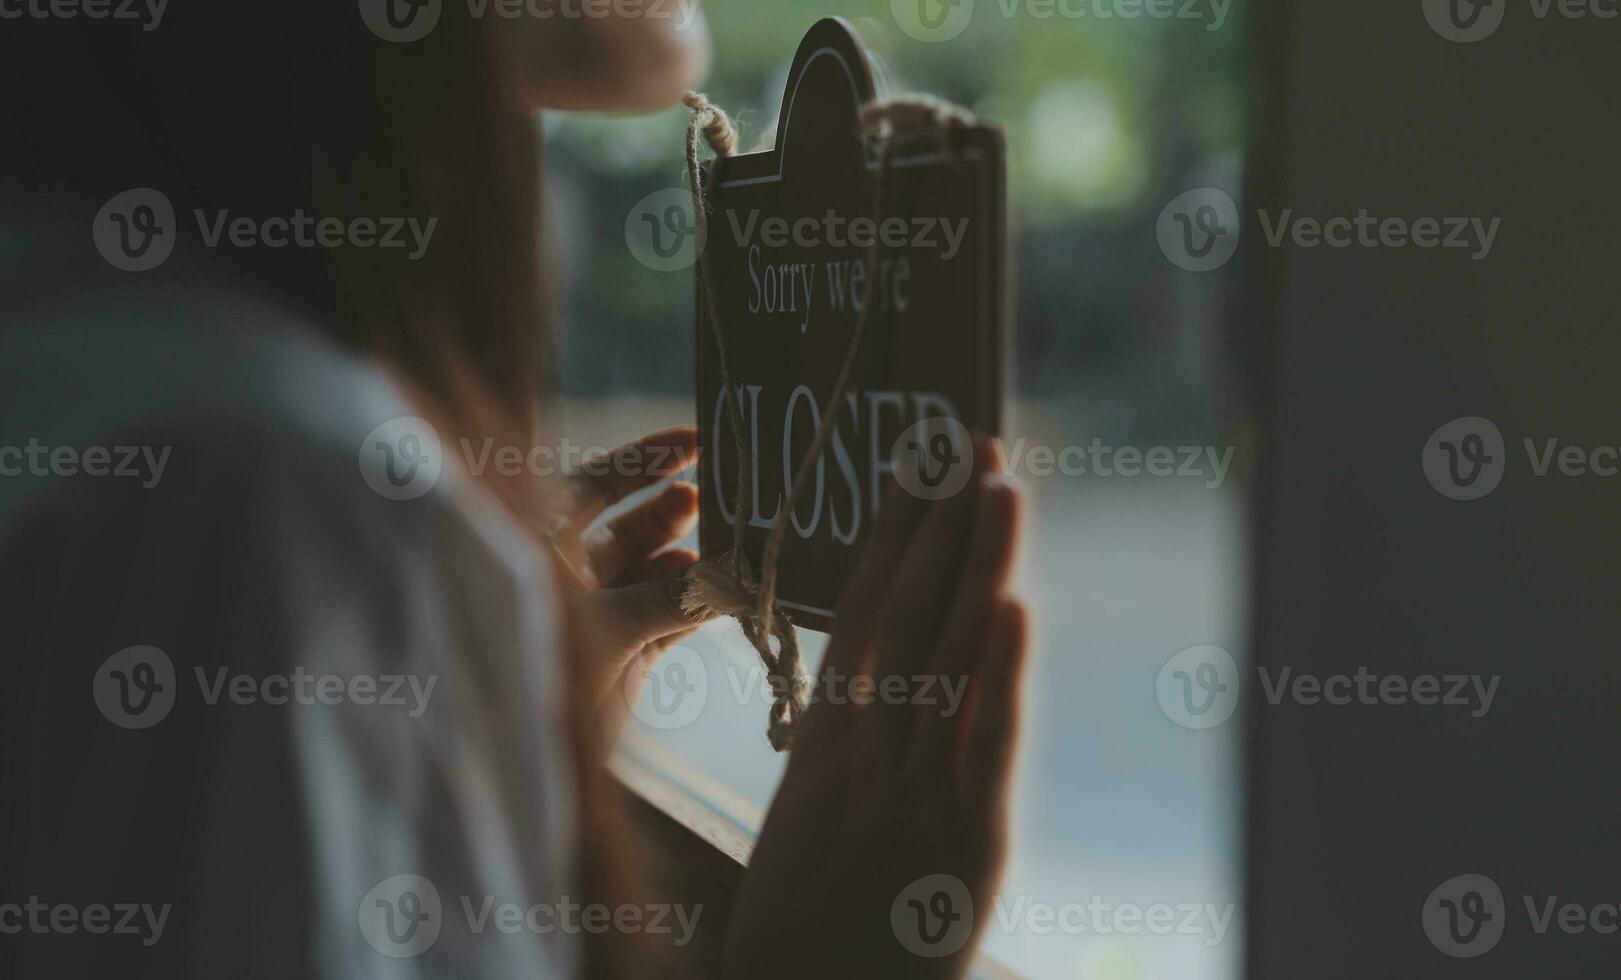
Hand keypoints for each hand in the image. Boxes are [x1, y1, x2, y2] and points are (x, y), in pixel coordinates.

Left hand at [545, 426, 708, 716]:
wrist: (514, 763)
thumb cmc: (534, 676)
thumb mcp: (603, 629)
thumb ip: (671, 599)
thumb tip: (734, 573)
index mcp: (540, 548)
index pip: (593, 485)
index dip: (643, 462)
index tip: (691, 441)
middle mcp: (568, 574)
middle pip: (628, 527)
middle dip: (671, 511)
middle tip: (712, 498)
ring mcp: (597, 615)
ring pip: (654, 574)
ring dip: (693, 563)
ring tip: (731, 548)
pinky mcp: (623, 655)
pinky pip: (667, 618)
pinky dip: (697, 607)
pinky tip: (728, 593)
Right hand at [724, 440, 1027, 979]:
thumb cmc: (801, 913)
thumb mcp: (811, 810)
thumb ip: (853, 740)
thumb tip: (886, 675)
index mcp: (826, 735)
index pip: (866, 607)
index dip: (895, 534)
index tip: (916, 471)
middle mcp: (866, 745)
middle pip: (908, 609)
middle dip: (940, 522)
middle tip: (966, 443)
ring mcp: (915, 786)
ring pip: (946, 652)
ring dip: (975, 564)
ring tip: (997, 486)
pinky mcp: (964, 836)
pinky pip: (981, 739)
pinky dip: (996, 672)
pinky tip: (1011, 608)